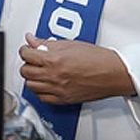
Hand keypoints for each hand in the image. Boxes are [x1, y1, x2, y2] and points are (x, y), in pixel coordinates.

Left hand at [19, 33, 135, 104]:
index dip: (25, 50)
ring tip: (40, 72)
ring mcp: (58, 89)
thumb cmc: (98, 59)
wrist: (114, 73)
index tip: (28, 49)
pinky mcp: (63, 99)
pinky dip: (41, 91)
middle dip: (27, 64)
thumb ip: (47, 43)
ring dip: (33, 78)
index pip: (26, 55)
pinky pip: (42, 98)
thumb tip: (32, 39)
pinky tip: (46, 84)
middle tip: (34, 60)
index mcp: (55, 59)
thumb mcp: (70, 44)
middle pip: (26, 71)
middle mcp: (54, 75)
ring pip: (31, 86)